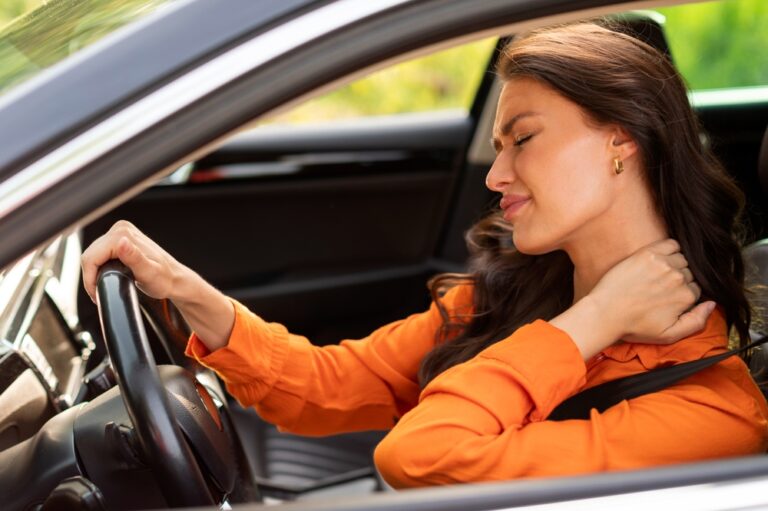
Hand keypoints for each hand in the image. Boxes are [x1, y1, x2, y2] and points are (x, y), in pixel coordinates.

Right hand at [81, 220, 235, 350]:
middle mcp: (121, 229)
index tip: (97, 293)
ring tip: (105, 286)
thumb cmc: (164, 279)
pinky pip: (100, 253)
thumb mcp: (148, 273)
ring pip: (93, 254)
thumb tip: (120, 243)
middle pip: (90, 254)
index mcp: (123, 234)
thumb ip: (134, 258)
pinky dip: (100, 266)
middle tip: (100, 293)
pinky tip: (109, 276)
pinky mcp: (120, 238)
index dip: (90, 278)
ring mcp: (121, 232)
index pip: (91, 256)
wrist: (175, 279)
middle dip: (91, 276)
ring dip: (95, 272)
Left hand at [590, 238, 714, 344]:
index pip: (696, 289)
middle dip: (679, 279)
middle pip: (689, 273)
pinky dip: (670, 248)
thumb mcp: (669, 335)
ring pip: (681, 259)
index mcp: (686, 297)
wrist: (605, 312)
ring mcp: (663, 264)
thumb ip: (697, 322)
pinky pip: (671, 243)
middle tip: (660, 287)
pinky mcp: (648, 253)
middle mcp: (678, 279)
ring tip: (657, 274)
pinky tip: (660, 258)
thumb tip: (713, 304)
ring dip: (674, 264)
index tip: (669, 297)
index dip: (684, 293)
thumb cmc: (634, 326)